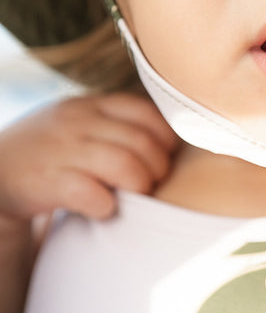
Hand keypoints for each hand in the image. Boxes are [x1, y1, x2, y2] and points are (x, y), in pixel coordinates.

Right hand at [0, 93, 177, 223]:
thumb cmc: (51, 147)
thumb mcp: (79, 120)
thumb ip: (117, 121)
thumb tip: (172, 137)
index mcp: (91, 104)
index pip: (146, 113)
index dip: (165, 138)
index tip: (164, 156)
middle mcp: (78, 121)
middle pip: (142, 143)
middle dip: (157, 169)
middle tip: (153, 183)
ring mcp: (62, 150)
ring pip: (124, 165)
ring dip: (139, 186)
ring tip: (135, 196)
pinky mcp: (45, 182)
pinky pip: (91, 193)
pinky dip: (106, 206)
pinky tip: (103, 209)